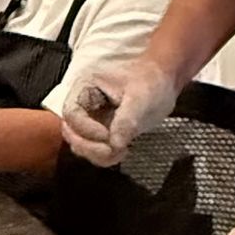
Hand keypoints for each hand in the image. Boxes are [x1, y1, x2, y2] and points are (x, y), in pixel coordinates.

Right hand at [60, 58, 178, 166]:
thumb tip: (115, 144)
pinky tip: (122, 151)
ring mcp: (91, 118)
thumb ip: (126, 121)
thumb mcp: (141, 97)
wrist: (163, 79)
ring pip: (80, 144)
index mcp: (86, 86)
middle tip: (113, 151)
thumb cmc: (151, 79)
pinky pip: (94, 148)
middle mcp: (83, 103)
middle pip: (71, 132)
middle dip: (90, 147)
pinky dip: (105, 156)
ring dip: (97, 154)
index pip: (72, 114)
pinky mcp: (101, 131)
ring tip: (121, 151)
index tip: (108, 136)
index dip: (86, 129)